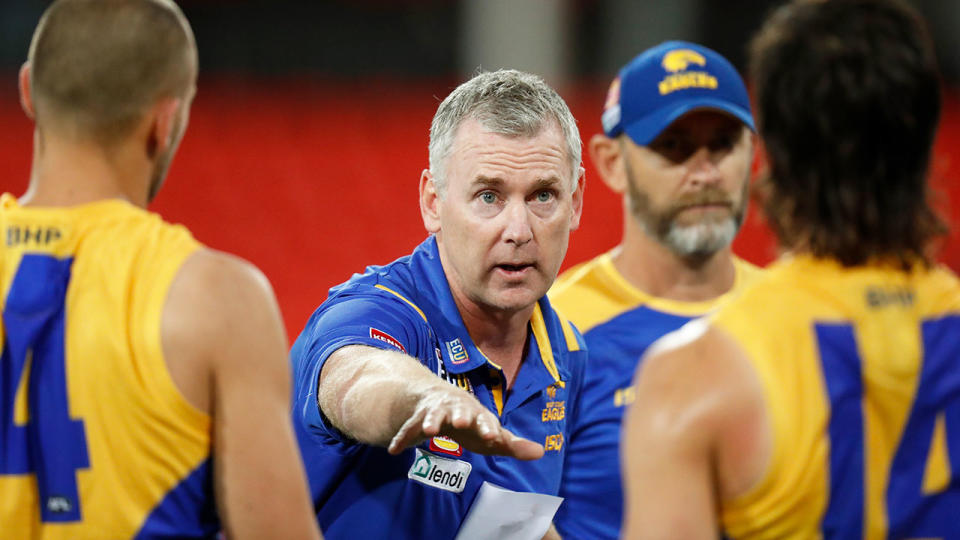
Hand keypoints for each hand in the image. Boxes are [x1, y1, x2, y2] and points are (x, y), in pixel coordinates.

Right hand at [387, 384, 543, 460]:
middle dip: (460, 414)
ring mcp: (435, 411)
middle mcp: (456, 408)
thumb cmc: (471, 421)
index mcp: (476, 413)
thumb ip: (511, 444)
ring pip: (433, 414)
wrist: (437, 398)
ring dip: (431, 421)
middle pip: (459, 410)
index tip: (493, 435)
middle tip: (461, 421)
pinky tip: (394, 450)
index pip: (485, 419)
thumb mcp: (489, 433)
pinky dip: (402, 438)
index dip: (488, 426)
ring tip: (429, 431)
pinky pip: (408, 429)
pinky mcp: (416, 419)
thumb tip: (540, 453)